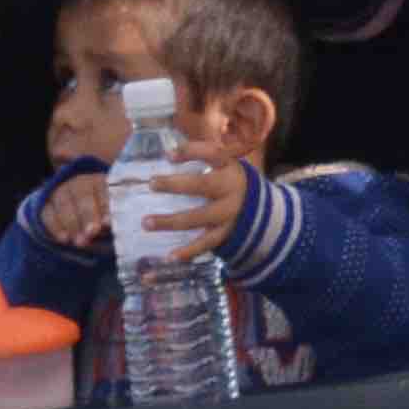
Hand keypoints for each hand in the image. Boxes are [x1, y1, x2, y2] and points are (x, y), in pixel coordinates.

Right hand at [44, 168, 113, 251]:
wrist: (78, 215)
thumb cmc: (101, 216)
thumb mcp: (109, 215)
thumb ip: (109, 219)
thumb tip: (108, 226)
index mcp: (100, 181)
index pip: (103, 189)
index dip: (105, 206)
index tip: (108, 223)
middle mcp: (79, 182)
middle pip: (82, 195)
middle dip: (88, 215)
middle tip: (92, 232)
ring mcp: (60, 191)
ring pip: (64, 203)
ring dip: (72, 223)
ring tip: (80, 242)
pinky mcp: (45, 203)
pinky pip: (48, 213)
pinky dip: (55, 227)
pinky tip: (64, 239)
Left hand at [124, 152, 255, 264]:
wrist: (262, 210)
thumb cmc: (229, 181)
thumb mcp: (224, 165)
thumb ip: (201, 158)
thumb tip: (166, 152)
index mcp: (229, 167)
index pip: (213, 153)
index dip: (191, 152)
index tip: (168, 155)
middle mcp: (230, 189)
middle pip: (203, 185)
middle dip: (176, 185)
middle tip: (152, 183)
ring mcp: (229, 214)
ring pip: (198, 218)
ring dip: (171, 221)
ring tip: (146, 223)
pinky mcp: (225, 233)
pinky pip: (205, 243)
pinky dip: (188, 251)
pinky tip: (170, 256)